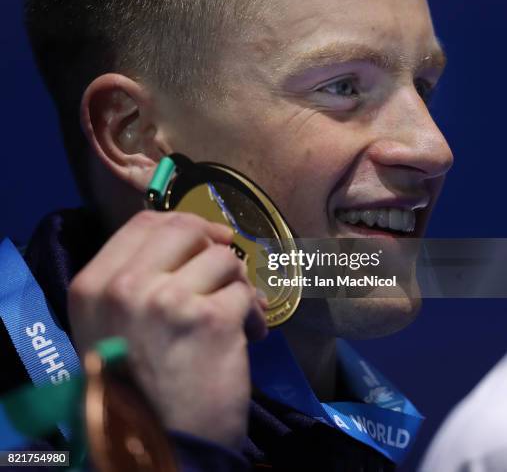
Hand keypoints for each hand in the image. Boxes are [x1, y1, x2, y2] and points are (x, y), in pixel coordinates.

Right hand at [68, 210, 266, 448]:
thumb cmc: (134, 390)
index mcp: (94, 286)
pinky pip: (246, 294)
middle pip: (185, 229)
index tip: (206, 239)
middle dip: (214, 246)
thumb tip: (196, 237)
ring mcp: (168, 300)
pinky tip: (248, 336)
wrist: (156, 451)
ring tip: (235, 317)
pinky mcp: (210, 320)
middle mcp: (126, 287)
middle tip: (225, 274)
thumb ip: (138, 278)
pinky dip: (253, 314)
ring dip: (237, 285)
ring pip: (223, 259)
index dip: (183, 225)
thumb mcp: (112, 327)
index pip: (144, 222)